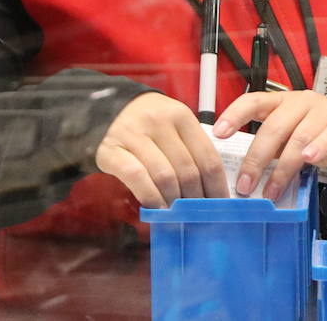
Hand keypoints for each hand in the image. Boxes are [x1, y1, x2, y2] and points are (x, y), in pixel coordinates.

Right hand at [95, 92, 228, 207]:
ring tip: (178, 215)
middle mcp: (159, 121)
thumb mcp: (174, 125)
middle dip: (196, 199)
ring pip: (164, 176)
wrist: (106, 110)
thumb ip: (191, 149)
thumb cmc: (148, 123)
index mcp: (181, 116)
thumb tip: (212, 189)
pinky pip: (136, 177)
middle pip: (188, 170)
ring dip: (174, 202)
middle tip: (197, 215)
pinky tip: (157, 208)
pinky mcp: (111, 150)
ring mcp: (133, 134)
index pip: (208, 157)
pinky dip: (150, 197)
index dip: (217, 186)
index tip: (220, 205)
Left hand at [212, 91, 326, 201]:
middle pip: (274, 127)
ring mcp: (323, 111)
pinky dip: (317, 149)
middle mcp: (300, 102)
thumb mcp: (294, 134)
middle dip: (256, 158)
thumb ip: (274, 148)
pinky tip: (308, 160)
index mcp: (282, 102)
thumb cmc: (322, 132)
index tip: (218, 133)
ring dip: (282, 168)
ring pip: (298, 137)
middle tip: (245, 185)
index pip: (254, 101)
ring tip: (272, 191)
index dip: (234, 115)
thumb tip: (246, 174)